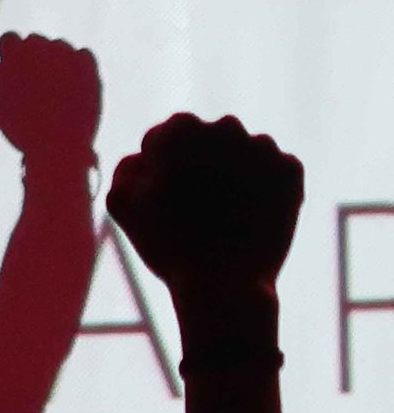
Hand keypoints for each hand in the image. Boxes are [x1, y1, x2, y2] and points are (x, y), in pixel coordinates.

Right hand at [0, 32, 101, 161]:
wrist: (57, 144)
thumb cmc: (22, 128)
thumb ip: (0, 77)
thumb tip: (7, 62)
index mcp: (13, 55)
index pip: (9, 38)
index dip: (11, 55)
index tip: (16, 69)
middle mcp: (40, 47)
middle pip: (36, 41)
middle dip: (35, 57)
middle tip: (38, 83)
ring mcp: (66, 54)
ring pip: (61, 47)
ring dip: (57, 61)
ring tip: (57, 90)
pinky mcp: (88, 65)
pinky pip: (83, 54)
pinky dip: (79, 65)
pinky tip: (74, 84)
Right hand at [107, 115, 302, 304]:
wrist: (224, 284)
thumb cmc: (167, 243)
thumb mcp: (121, 201)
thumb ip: (128, 165)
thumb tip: (147, 156)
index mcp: (180, 129)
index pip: (172, 130)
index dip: (169, 160)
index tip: (170, 188)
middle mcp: (224, 128)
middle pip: (211, 136)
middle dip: (206, 160)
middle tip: (201, 199)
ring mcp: (261, 148)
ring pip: (245, 149)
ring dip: (238, 169)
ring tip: (229, 208)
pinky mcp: (291, 171)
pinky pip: (276, 166)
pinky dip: (267, 184)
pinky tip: (252, 212)